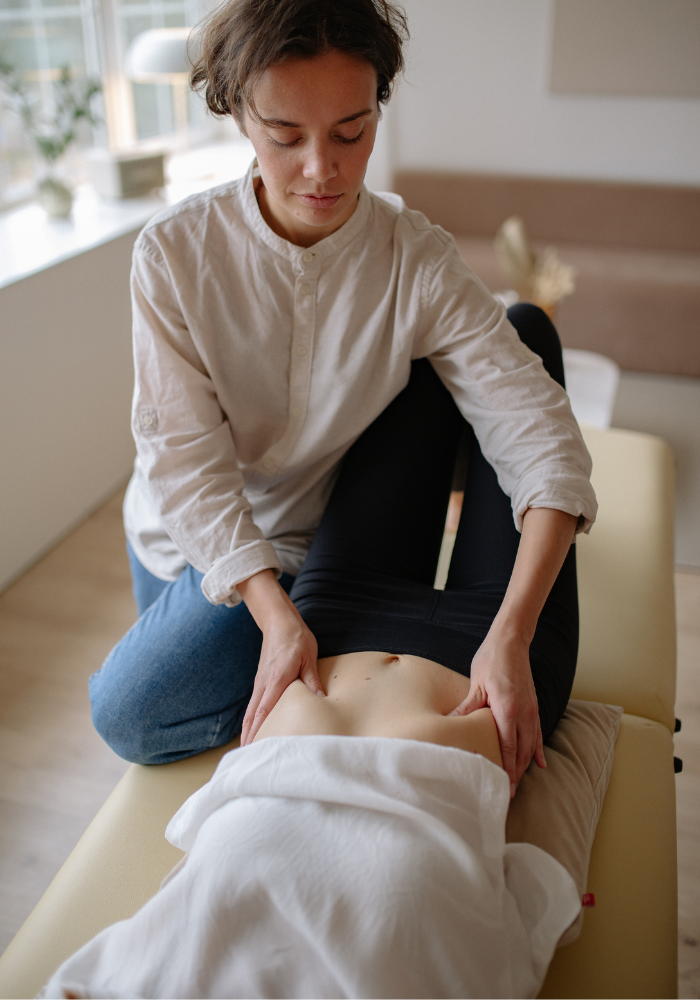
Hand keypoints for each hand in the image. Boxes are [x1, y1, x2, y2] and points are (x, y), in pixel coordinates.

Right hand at [238, 570, 323, 745]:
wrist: (279, 622)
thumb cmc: (296, 639)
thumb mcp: (309, 657)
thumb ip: (312, 680)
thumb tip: (320, 701)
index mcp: (276, 680)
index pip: (265, 710)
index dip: (259, 731)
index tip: (254, 749)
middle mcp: (263, 685)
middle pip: (253, 717)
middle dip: (249, 739)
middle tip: (247, 761)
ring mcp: (259, 684)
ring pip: (251, 713)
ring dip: (248, 732)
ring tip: (248, 753)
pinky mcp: (261, 682)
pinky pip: (253, 706)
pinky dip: (251, 721)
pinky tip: (253, 730)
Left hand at [449, 626, 544, 795]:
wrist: (512, 641)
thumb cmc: (491, 660)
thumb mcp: (476, 684)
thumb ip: (467, 708)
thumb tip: (450, 725)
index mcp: (508, 709)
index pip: (508, 746)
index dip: (506, 768)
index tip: (503, 786)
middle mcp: (524, 713)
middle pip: (522, 751)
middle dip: (515, 773)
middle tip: (507, 794)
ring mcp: (532, 710)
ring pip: (531, 745)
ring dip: (525, 765)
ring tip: (517, 783)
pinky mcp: (534, 706)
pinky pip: (538, 733)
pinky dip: (538, 750)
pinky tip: (540, 763)